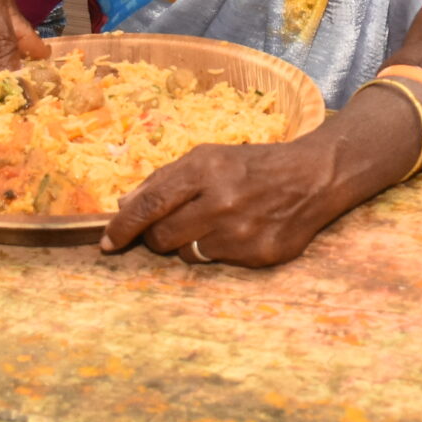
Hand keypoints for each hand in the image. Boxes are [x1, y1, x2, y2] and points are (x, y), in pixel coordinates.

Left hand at [101, 135, 352, 268]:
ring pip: (188, 254)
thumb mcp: (209, 158)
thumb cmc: (253, 165)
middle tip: (172, 226)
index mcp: (205, 169)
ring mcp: (241, 231)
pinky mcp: (259, 255)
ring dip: (192, 243)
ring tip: (216, 223)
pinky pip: (219, 264)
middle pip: (161, 237)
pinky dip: (221, 251)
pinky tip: (240, 232)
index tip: (108, 242)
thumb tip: (124, 207)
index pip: (150, 205)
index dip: (123, 227)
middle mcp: (222, 201)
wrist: (313, 177)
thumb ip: (165, 180)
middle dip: (157, 236)